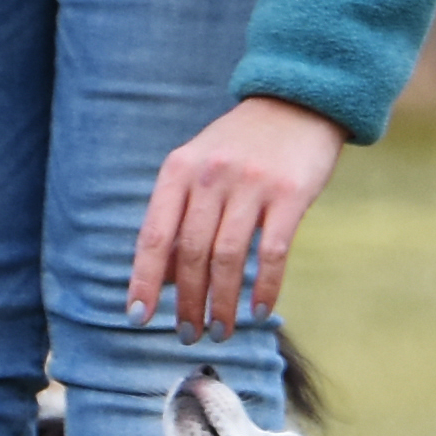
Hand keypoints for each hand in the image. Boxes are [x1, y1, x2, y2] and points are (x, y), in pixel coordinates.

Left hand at [131, 97, 347, 334]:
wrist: (298, 101)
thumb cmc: (242, 145)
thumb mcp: (199, 167)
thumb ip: (178, 215)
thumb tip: (159, 278)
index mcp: (180, 169)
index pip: (154, 234)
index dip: (143, 280)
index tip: (138, 317)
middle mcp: (211, 176)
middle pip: (190, 253)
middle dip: (187, 301)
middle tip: (188, 334)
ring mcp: (252, 184)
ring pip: (227, 258)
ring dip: (221, 303)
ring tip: (220, 330)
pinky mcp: (291, 194)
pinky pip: (273, 252)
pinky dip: (264, 288)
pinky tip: (258, 311)